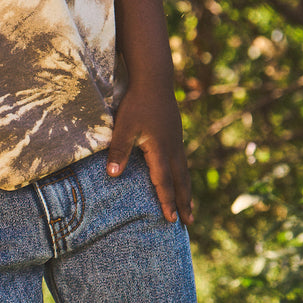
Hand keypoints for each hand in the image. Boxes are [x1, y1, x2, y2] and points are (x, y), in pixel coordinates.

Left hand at [106, 84, 192, 225]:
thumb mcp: (124, 127)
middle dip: (184, 202)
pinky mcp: (175, 135)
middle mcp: (172, 148)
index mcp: (160, 149)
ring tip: (189, 207)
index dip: (167, 201)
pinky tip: (180, 178)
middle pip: (180, 181)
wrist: (154, 80)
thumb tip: (113, 176)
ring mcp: (177, 141)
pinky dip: (183, 176)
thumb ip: (119, 151)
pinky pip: (182, 162)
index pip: (164, 181)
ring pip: (184, 172)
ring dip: (186, 191)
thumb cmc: (137, 103)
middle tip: (188, 222)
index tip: (171, 220)